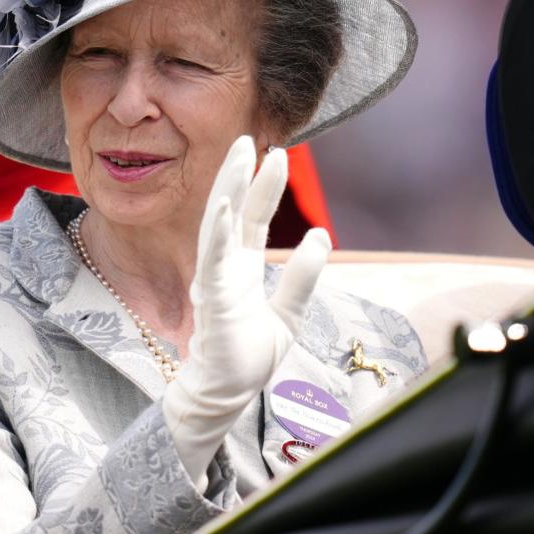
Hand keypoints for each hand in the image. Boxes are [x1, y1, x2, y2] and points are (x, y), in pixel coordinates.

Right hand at [162, 136, 331, 486]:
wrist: (224, 396)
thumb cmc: (247, 358)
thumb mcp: (289, 314)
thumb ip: (302, 278)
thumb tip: (320, 235)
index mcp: (241, 269)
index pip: (252, 218)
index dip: (264, 186)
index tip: (277, 153)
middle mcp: (225, 267)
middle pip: (231, 209)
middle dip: (239, 172)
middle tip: (249, 136)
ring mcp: (216, 280)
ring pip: (218, 223)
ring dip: (228, 188)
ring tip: (239, 155)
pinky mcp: (213, 299)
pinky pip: (213, 259)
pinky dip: (218, 232)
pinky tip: (225, 206)